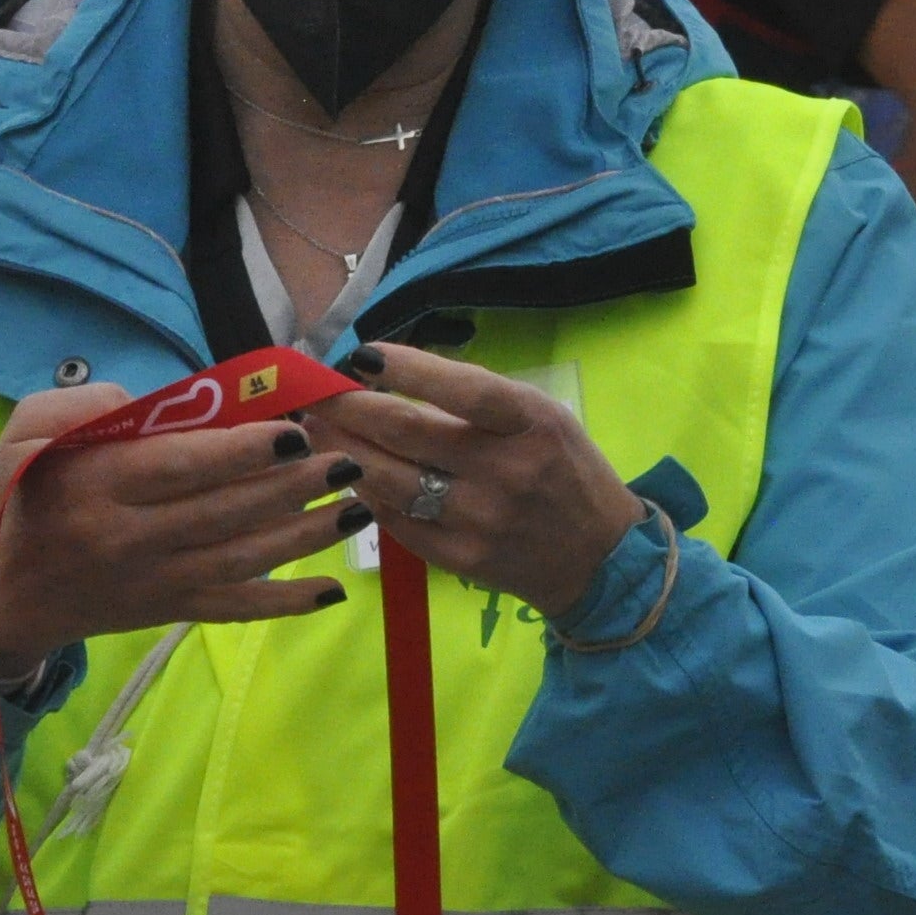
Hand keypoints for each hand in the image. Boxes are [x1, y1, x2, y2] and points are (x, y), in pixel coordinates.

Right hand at [0, 385, 355, 676]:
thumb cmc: (17, 499)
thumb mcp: (21, 435)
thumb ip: (76, 407)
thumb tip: (142, 400)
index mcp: (100, 486)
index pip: (183, 467)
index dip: (242, 451)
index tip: (294, 430)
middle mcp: (133, 538)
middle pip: (228, 511)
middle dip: (295, 486)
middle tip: (347, 457)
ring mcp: (157, 581)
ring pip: (244, 558)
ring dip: (306, 536)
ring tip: (358, 507)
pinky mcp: (169, 610)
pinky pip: (234, 608)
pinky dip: (284, 605)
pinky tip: (331, 591)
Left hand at [306, 345, 645, 621]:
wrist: (599, 559)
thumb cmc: (568, 472)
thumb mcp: (545, 419)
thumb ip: (481, 400)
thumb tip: (398, 374)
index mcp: (532, 425)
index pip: (463, 390)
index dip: (407, 369)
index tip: (361, 355)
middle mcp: (505, 471)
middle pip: (409, 433)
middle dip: (351, 408)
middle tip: (316, 394)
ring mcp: (480, 520)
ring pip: (391, 480)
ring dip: (345, 451)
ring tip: (317, 431)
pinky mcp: (460, 559)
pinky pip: (397, 522)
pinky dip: (366, 495)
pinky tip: (348, 474)